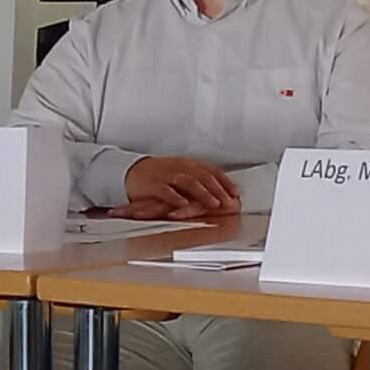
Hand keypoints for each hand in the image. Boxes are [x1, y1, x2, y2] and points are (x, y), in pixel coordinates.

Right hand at [117, 155, 238, 220]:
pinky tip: (184, 204)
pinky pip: (167, 190)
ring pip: (189, 182)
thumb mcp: (181, 173)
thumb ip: (198, 179)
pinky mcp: (154, 184)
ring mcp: (167, 175)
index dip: (225, 181)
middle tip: (229, 202)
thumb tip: (220, 190)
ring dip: (204, 194)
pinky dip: (176, 198)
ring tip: (213, 204)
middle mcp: (180, 167)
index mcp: (189, 164)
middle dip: (219, 190)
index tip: (236, 192)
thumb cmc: (160, 175)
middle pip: (204, 177)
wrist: (132, 172)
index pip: (212, 171)